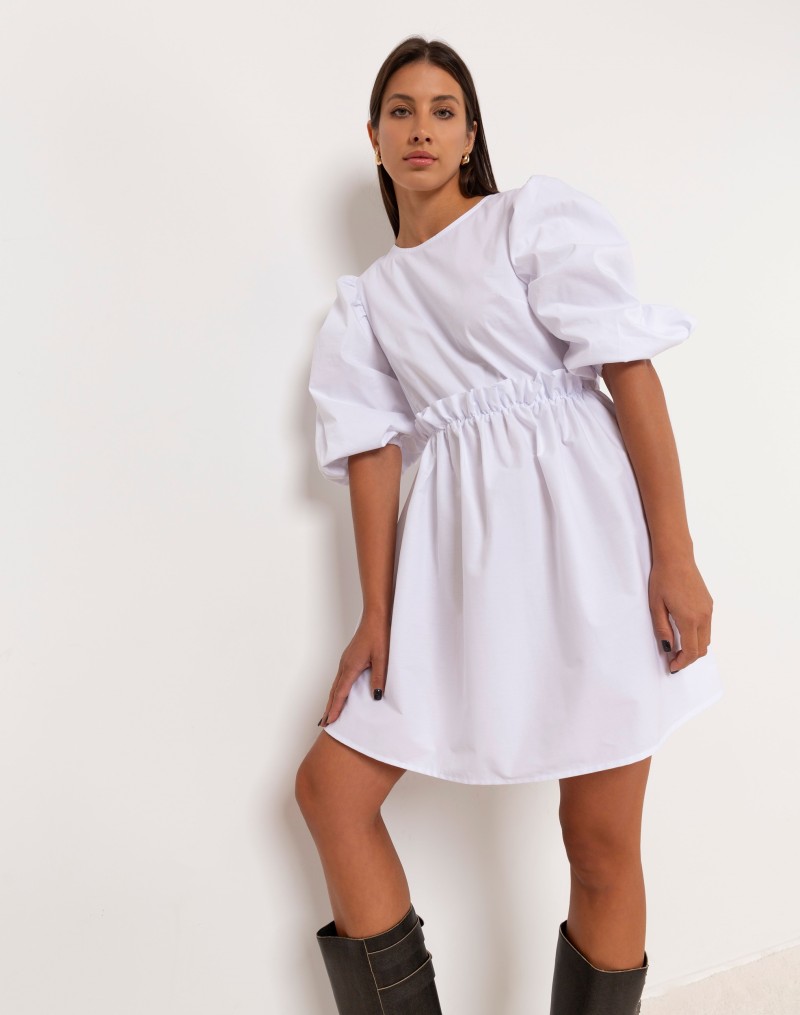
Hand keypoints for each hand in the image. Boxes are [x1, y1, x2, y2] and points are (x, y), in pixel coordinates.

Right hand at [318, 612, 390, 726]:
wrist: (376, 617)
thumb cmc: (379, 635)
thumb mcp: (382, 658)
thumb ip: (378, 677)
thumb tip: (376, 697)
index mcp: (351, 666)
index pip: (341, 692)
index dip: (335, 708)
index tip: (329, 720)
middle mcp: (345, 664)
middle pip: (334, 690)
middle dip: (329, 707)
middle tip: (324, 722)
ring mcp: (346, 660)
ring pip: (336, 684)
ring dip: (331, 699)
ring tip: (328, 712)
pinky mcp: (350, 657)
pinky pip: (340, 678)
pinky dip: (337, 689)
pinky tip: (339, 693)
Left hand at [648, 554, 712, 672]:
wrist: (676, 558)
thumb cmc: (663, 579)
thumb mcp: (656, 606)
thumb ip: (662, 629)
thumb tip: (668, 648)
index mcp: (689, 619)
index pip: (691, 651)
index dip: (682, 662)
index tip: (672, 666)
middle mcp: (703, 616)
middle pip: (702, 649)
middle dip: (689, 658)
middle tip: (673, 659)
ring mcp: (708, 610)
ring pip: (706, 639)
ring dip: (694, 647)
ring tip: (678, 647)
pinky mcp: (709, 604)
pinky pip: (707, 627)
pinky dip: (698, 636)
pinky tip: (684, 632)